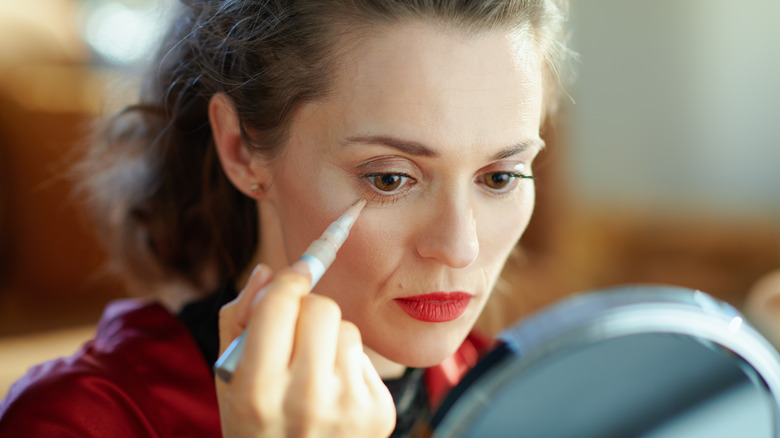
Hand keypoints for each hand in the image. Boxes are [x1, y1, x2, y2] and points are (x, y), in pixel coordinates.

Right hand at [216, 263, 396, 437]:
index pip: (281, 305)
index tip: (293, 274)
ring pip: (348, 329)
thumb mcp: (230, 381)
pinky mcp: (379, 413)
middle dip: (307, 310)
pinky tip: (333, 392)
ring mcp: (348, 409)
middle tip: (295, 333)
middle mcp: (306, 400)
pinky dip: (348, 364)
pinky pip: (365, 357)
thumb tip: (268, 272)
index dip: (288, 280)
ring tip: (312, 372)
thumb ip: (239, 322)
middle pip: (322, 308)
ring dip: (330, 338)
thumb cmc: (257, 426)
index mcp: (258, 391)